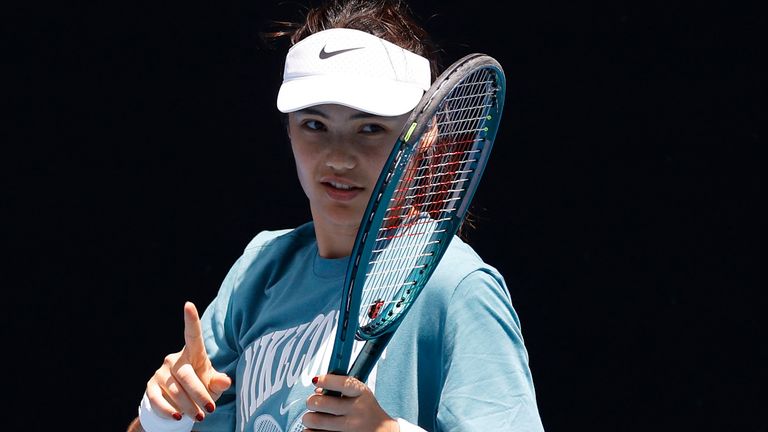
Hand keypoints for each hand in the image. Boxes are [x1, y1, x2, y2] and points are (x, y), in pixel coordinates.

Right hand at [144, 301, 231, 421]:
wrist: (180, 405)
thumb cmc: (202, 388)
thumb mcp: (213, 385)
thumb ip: (219, 383)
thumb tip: (226, 381)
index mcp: (193, 354)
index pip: (192, 335)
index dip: (191, 320)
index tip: (189, 305)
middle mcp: (175, 359)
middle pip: (186, 375)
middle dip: (199, 394)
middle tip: (209, 410)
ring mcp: (161, 372)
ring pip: (174, 389)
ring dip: (187, 406)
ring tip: (199, 416)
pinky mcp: (151, 386)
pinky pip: (158, 399)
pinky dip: (168, 410)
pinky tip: (177, 417)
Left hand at [302, 374, 398, 431]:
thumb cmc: (366, 410)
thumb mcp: (361, 395)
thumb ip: (341, 389)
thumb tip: (317, 390)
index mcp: (362, 394)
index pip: (342, 384)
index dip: (326, 380)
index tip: (316, 380)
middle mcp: (356, 411)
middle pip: (321, 403)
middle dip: (312, 401)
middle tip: (313, 402)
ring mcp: (349, 429)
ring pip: (314, 420)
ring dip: (309, 418)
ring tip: (314, 418)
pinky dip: (310, 431)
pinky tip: (316, 429)